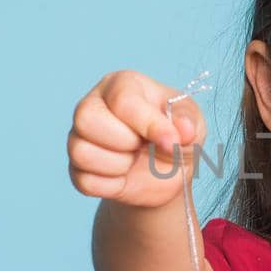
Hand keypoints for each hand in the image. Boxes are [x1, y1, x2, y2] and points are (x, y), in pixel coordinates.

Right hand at [67, 69, 208, 206]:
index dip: (148, 124)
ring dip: (118, 165)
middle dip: (124, 141)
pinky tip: (124, 176)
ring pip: (80, 152)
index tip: (172, 141)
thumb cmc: (177, 136)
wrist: (168, 174)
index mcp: (122, 85)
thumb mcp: (193, 122)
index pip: (123, 100)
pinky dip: (112, 185)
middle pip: (86, 119)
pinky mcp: (77, 168)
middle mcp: (93, 105)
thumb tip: (183, 130)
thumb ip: (188, 120)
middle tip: (143, 145)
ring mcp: (80, 137)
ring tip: (134, 159)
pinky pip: (85, 181)